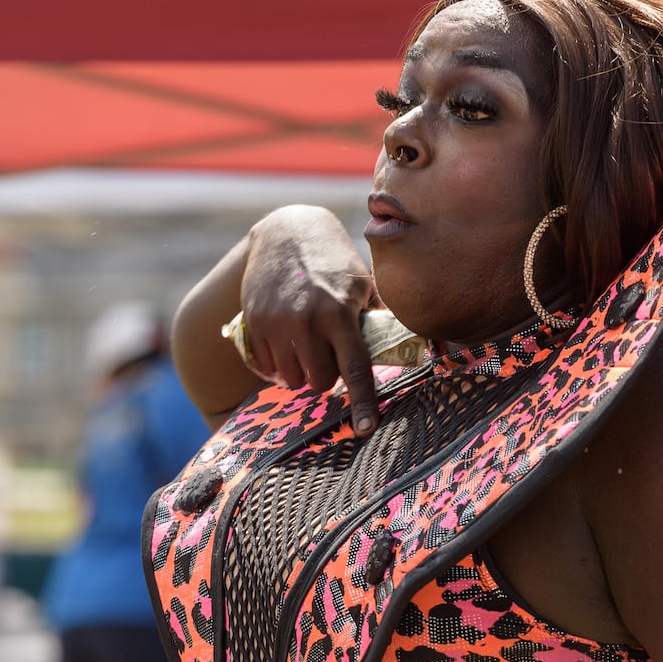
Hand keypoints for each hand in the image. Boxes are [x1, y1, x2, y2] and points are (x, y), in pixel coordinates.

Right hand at [239, 206, 381, 434]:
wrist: (287, 232)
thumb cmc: (334, 261)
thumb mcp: (363, 283)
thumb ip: (378, 318)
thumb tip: (408, 348)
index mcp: (340, 313)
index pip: (355, 369)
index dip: (362, 403)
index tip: (365, 429)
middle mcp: (307, 320)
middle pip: (321, 381)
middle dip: (328, 377)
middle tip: (329, 355)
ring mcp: (277, 323)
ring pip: (293, 379)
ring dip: (302, 372)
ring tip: (307, 348)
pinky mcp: (254, 323)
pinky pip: (268, 368)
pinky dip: (278, 364)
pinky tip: (285, 342)